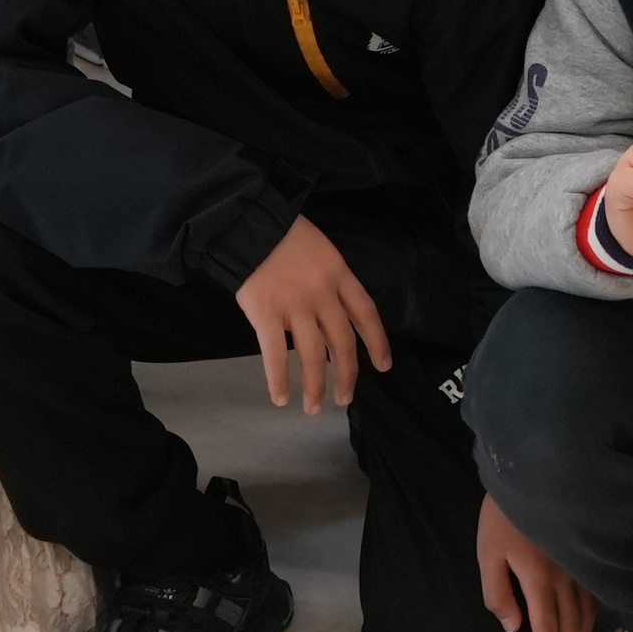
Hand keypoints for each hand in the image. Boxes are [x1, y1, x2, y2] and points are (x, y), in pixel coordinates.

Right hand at [232, 213, 394, 411]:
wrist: (249, 223)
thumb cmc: (284, 233)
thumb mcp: (322, 249)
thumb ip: (331, 279)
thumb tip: (333, 313)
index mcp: (340, 275)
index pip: (366, 314)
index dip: (377, 342)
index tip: (383, 366)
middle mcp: (322, 295)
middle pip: (341, 343)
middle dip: (346, 375)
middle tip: (345, 400)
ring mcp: (294, 306)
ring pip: (312, 355)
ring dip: (315, 387)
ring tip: (315, 408)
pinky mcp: (266, 315)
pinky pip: (275, 355)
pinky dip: (279, 380)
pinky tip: (281, 399)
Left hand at [474, 495, 599, 631]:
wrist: (535, 473)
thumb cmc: (504, 514)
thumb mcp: (487, 552)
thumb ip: (498, 593)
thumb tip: (514, 629)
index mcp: (539, 579)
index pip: (546, 630)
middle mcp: (566, 578)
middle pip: (570, 629)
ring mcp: (580, 567)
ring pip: (586, 616)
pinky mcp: (586, 557)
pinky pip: (594, 597)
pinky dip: (590, 620)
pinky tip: (585, 628)